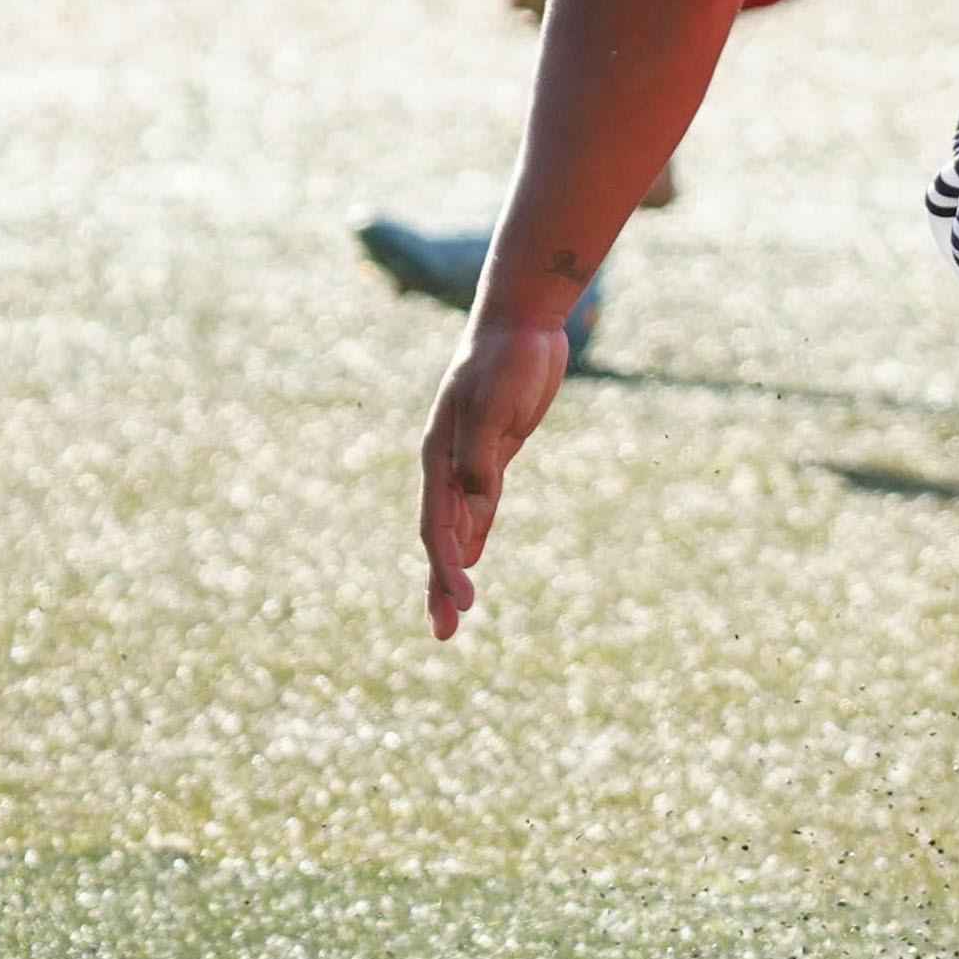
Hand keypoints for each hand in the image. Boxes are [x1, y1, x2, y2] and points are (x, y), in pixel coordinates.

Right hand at [419, 316, 571, 638]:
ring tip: (456, 611)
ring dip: (456, 568)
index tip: (464, 601)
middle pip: (441, 539)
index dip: (446, 569)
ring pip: (459, 527)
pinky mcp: (497, 453)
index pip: (438, 528)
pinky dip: (475, 535)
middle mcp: (447, 465)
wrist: (522, 325)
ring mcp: (470, 461)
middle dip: (441, 586)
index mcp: (437, 458)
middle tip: (445, 634)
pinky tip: (472, 559)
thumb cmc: (504, 361)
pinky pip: (480, 506)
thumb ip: (481, 454)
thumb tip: (478, 498)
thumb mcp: (494, 407)